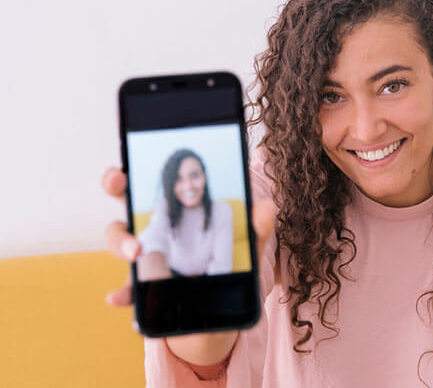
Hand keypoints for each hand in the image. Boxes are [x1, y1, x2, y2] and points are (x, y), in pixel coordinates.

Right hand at [102, 167, 277, 303]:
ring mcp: (146, 257)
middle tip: (119, 184)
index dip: (134, 170)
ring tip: (137, 253)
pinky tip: (119, 298)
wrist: (223, 314)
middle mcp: (156, 228)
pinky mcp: (144, 288)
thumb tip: (265, 207)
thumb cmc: (232, 270)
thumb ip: (258, 227)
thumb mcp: (249, 247)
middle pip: (127, 199)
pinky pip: (127, 289)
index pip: (154, 181)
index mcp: (179, 210)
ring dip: (122, 241)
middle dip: (115, 184)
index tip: (127, 168)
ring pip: (120, 239)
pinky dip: (122, 293)